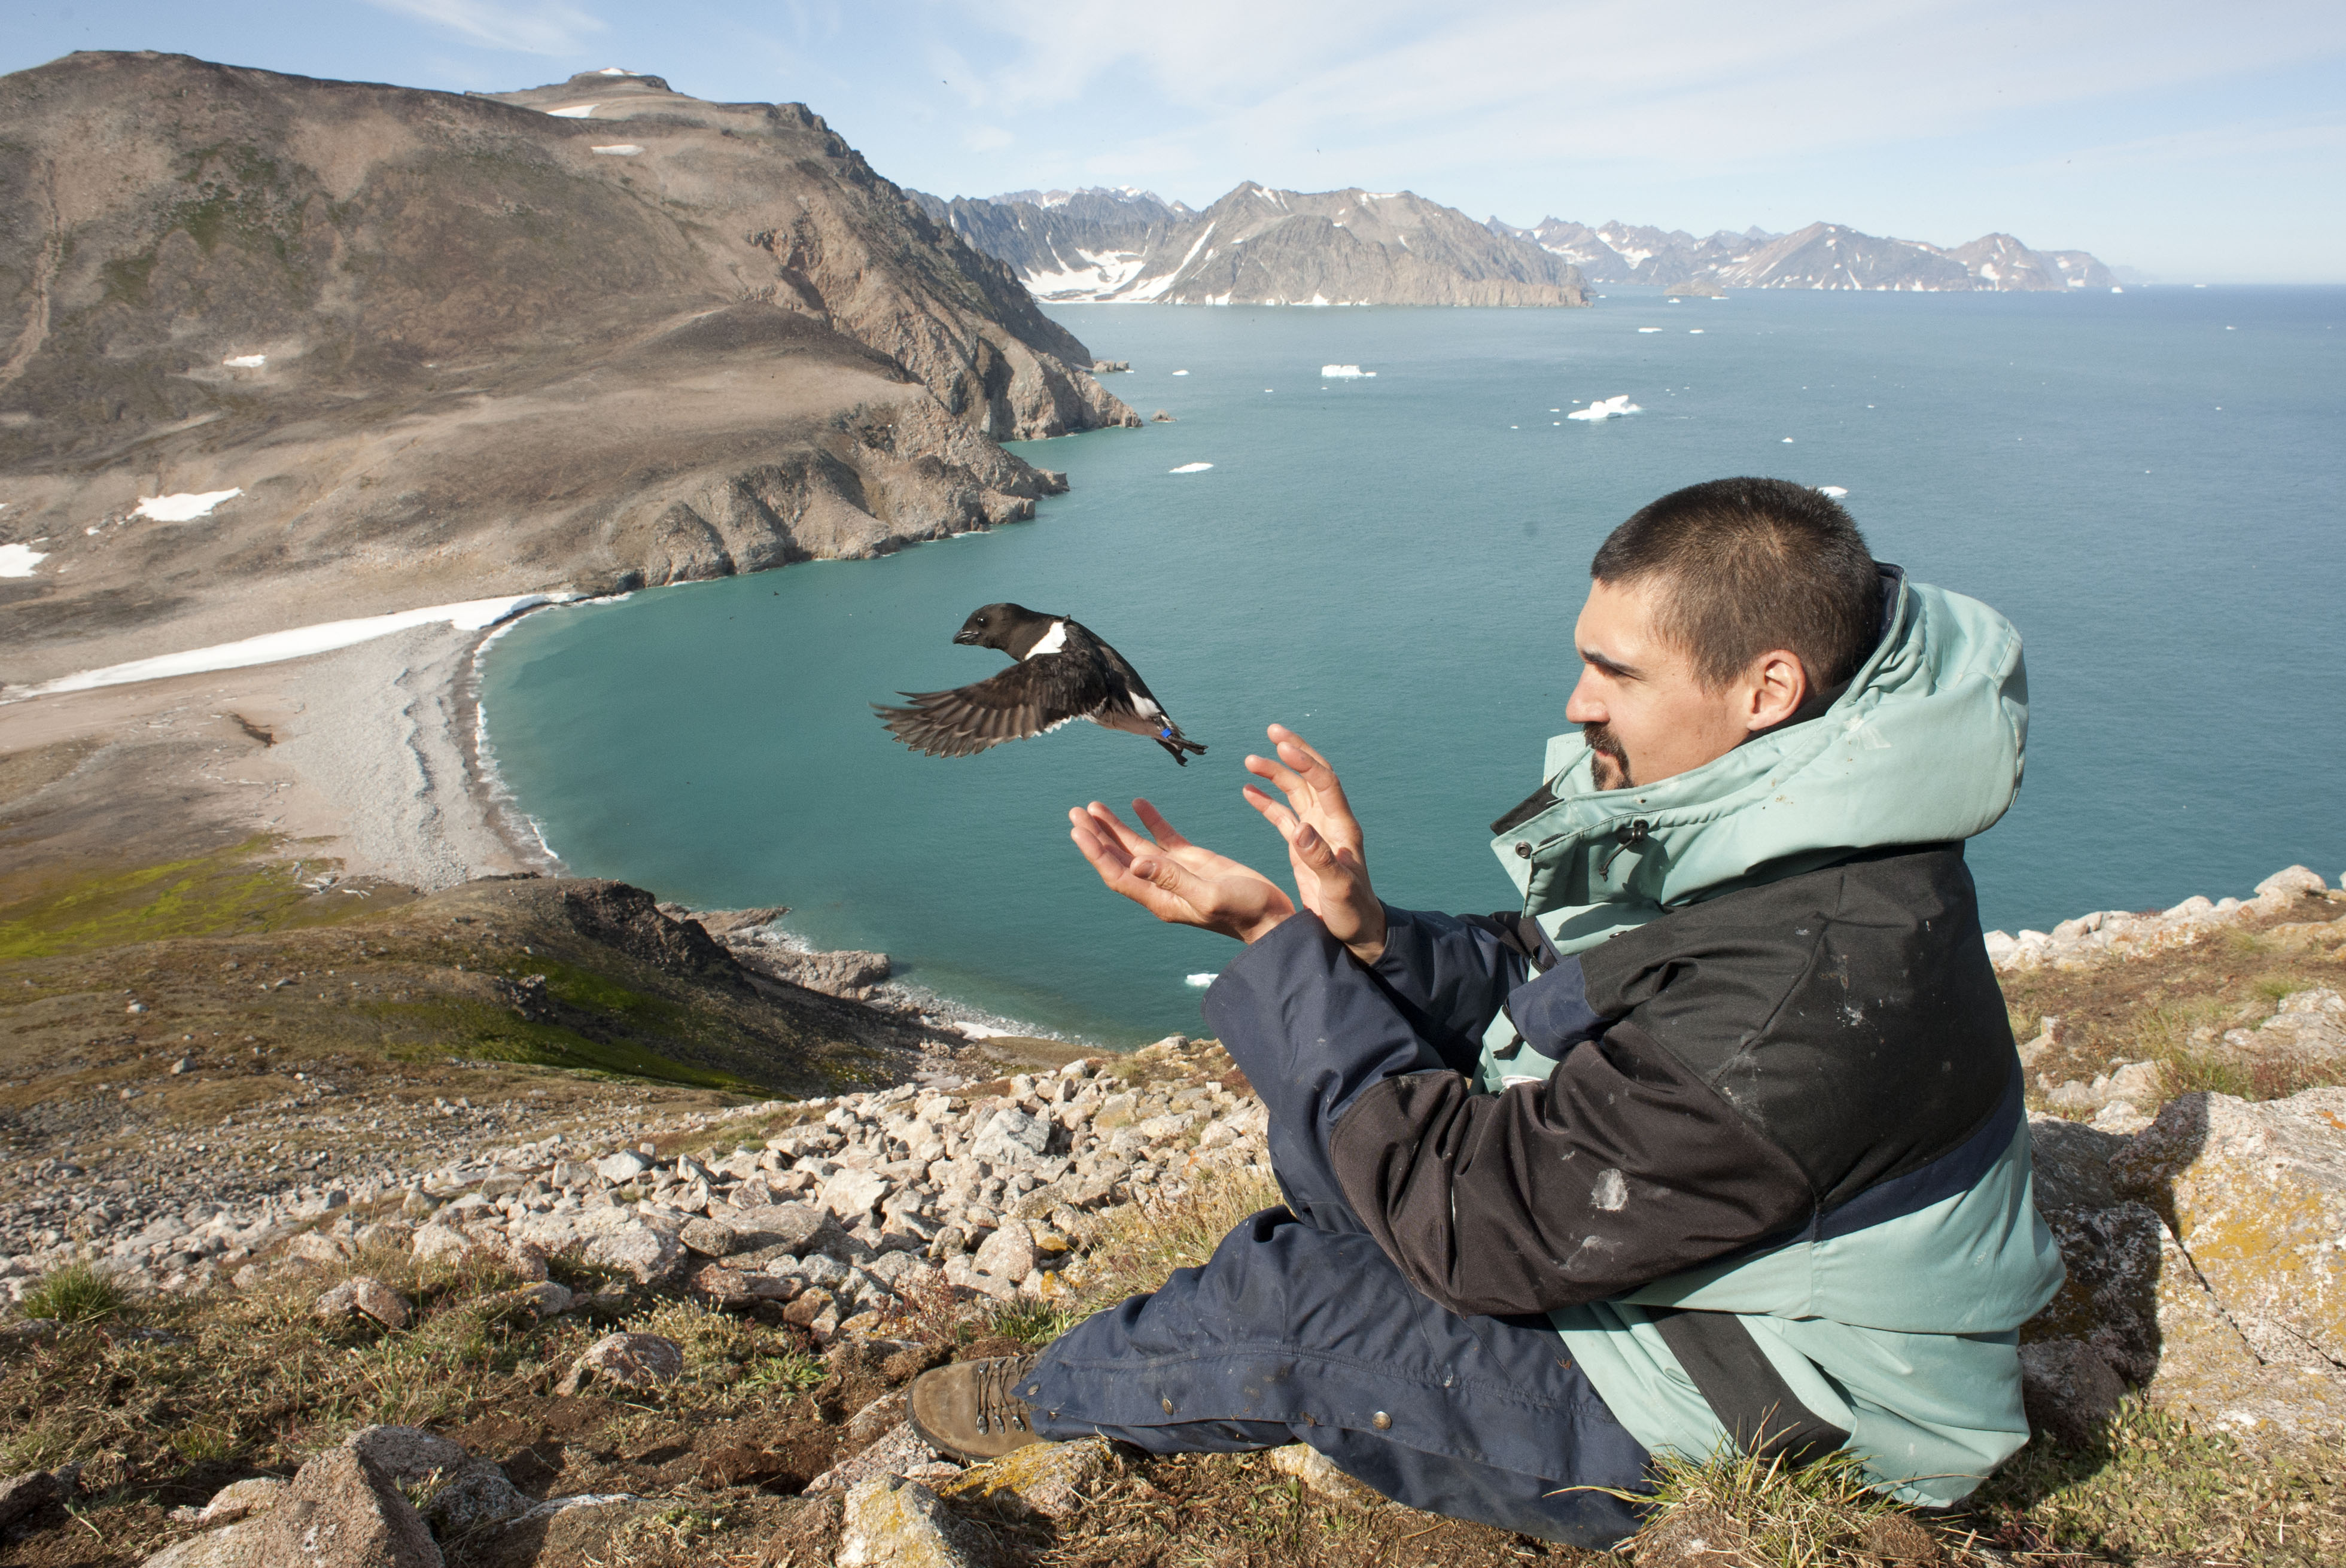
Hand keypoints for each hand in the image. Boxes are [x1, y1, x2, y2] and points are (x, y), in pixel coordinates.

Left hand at [1069, 799, 1295, 943]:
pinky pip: (1164, 838)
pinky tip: (1138, 804)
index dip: (1096, 852)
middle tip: (1076, 812)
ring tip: (1095, 806)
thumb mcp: (1210, 895)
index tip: (1078, 829)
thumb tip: (1137, 862)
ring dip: (1116, 827)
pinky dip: (1150, 820)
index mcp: (1160, 899)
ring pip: (1137, 846)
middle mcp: (1161, 886)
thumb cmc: (1245, 912)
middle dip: (1097, 835)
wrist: (1272, 917)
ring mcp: (1176, 872)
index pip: (1118, 873)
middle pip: (1120, 858)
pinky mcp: (1193, 861)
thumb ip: (1174, 879)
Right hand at [1242, 725, 1386, 964]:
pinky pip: (1284, 816)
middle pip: (1312, 777)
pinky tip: (1248, 791)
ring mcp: (1317, 833)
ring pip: (1295, 792)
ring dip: (1275, 774)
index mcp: (1342, 828)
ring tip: (1250, 760)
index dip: (1306, 762)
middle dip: (1294, 752)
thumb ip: (1321, 859)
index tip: (1282, 745)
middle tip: (1273, 730)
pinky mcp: (1304, 846)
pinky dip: (1267, 802)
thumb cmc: (1353, 912)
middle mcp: (1330, 824)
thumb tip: (1301, 828)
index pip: (1325, 783)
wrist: (1357, 930)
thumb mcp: (1338, 888)